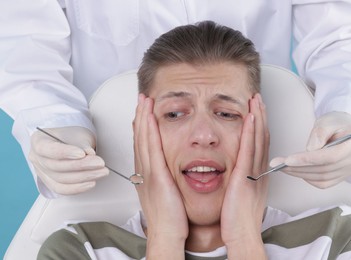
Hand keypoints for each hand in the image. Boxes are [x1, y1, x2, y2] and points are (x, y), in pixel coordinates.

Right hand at [29, 126, 108, 194]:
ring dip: (84, 177)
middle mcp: (36, 158)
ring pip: (61, 179)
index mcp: (39, 141)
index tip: (82, 153)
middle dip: (81, 166)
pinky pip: (63, 189)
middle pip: (56, 166)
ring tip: (101, 172)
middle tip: (100, 163)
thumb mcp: (78, 134)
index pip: (47, 149)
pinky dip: (78, 188)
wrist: (70, 143)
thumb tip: (90, 154)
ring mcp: (42, 172)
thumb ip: (82, 143)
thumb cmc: (71, 137)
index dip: (65, 152)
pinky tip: (91, 182)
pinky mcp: (51, 183)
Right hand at [133, 94, 187, 257]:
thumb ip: (164, 180)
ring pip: (143, 140)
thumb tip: (166, 172)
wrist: (166, 234)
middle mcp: (144, 171)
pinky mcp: (157, 176)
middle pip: (140, 138)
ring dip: (143, 118)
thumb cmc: (168, 218)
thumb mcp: (164, 194)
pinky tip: (149, 118)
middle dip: (140, 116)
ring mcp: (148, 173)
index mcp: (147, 175)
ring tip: (144, 101)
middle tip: (141, 99)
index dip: (141, 127)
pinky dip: (148, 132)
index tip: (143, 113)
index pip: (142, 145)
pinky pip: (152, 149)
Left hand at [221, 94, 268, 258]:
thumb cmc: (240, 219)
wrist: (242, 234)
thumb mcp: (244, 195)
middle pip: (263, 137)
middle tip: (258, 99)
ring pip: (258, 139)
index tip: (258, 111)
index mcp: (259, 174)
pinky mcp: (245, 176)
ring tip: (255, 101)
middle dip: (261, 116)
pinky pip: (248, 150)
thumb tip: (239, 174)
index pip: (261, 144)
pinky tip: (250, 118)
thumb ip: (243, 181)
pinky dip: (251, 132)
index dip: (261, 126)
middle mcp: (260, 170)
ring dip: (257, 118)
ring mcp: (254, 172)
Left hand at [270, 111, 350, 187]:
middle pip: (324, 169)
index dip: (308, 160)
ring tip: (282, 167)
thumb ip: (319, 133)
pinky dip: (308, 178)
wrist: (344, 127)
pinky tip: (296, 171)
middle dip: (298, 167)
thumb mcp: (327, 121)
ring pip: (322, 178)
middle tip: (277, 164)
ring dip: (300, 173)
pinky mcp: (343, 176)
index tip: (288, 160)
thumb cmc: (335, 122)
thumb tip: (309, 150)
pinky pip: (324, 183)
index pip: (331, 157)